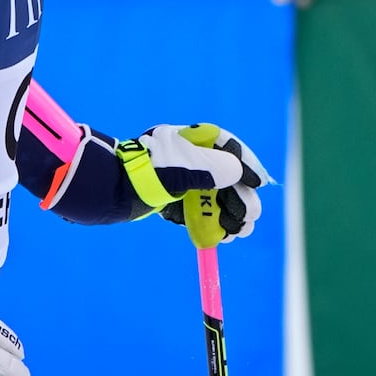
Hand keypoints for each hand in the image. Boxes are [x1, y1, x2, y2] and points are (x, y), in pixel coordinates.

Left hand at [120, 124, 269, 245]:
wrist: (116, 190)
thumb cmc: (151, 172)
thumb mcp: (186, 167)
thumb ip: (213, 168)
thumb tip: (236, 171)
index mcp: (194, 139)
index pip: (229, 147)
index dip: (247, 166)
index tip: (259, 185)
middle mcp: (190, 156)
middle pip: (226, 176)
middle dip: (241, 198)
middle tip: (250, 218)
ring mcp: (182, 177)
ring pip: (214, 196)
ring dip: (229, 214)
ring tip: (238, 232)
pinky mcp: (174, 196)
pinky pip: (199, 208)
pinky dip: (211, 222)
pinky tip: (221, 236)